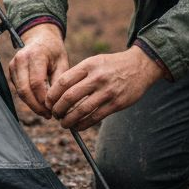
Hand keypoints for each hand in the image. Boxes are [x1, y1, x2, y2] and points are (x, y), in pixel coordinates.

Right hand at [5, 23, 67, 118]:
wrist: (40, 37)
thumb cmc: (54, 50)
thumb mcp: (62, 62)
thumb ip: (59, 81)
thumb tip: (56, 102)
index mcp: (35, 55)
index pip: (36, 83)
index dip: (44, 100)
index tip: (53, 109)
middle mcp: (20, 60)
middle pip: (24, 90)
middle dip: (36, 106)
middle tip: (48, 115)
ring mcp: (13, 65)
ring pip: (19, 92)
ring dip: (32, 105)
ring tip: (44, 112)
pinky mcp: (10, 71)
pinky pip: (18, 89)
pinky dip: (28, 98)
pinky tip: (39, 103)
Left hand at [46, 47, 166, 130]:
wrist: (140, 66)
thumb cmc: (113, 65)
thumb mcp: (95, 62)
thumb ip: (78, 74)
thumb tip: (58, 93)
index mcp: (89, 65)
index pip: (63, 81)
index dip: (52, 94)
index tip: (48, 102)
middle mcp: (97, 78)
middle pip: (69, 97)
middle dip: (58, 109)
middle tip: (55, 114)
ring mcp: (108, 91)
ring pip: (81, 110)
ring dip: (69, 120)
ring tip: (64, 123)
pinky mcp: (116, 103)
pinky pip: (95, 117)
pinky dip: (83, 124)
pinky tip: (77, 126)